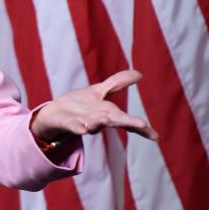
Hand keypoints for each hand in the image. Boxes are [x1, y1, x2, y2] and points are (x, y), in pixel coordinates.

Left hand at [30, 70, 158, 142]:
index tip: (155, 136)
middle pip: (115, 121)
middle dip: (128, 123)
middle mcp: (98, 120)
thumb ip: (117, 83)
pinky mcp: (67, 123)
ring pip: (94, 124)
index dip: (141, 127)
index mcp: (108, 113)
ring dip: (99, 123)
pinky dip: (78, 127)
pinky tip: (82, 129)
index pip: (127, 120)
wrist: (54, 112)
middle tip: (142, 126)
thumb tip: (139, 73)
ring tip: (105, 120)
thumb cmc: (80, 105)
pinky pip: (73, 127)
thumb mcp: (99, 91)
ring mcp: (82, 122)